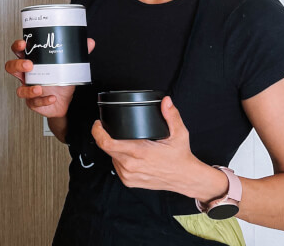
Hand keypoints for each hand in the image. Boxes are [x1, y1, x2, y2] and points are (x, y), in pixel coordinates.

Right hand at [5, 38, 94, 117]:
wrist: (64, 103)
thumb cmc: (61, 82)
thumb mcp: (69, 67)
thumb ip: (77, 54)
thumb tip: (89, 42)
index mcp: (33, 63)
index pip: (19, 52)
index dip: (17, 47)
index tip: (23, 44)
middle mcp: (28, 76)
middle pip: (11, 68)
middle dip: (18, 65)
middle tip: (29, 65)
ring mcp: (29, 89)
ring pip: (19, 90)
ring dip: (28, 89)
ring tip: (39, 87)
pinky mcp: (34, 103)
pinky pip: (34, 103)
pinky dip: (43, 101)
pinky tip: (52, 98)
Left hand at [91, 96, 225, 198]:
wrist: (186, 179)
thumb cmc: (181, 158)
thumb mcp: (179, 134)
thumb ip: (171, 115)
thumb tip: (166, 101)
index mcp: (139, 152)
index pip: (106, 142)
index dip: (98, 131)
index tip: (98, 123)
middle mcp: (131, 165)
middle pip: (106, 148)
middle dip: (105, 136)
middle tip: (109, 128)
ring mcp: (128, 175)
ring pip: (111, 157)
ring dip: (114, 148)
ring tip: (126, 142)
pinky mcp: (129, 182)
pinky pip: (116, 166)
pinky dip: (119, 158)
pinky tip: (129, 155)